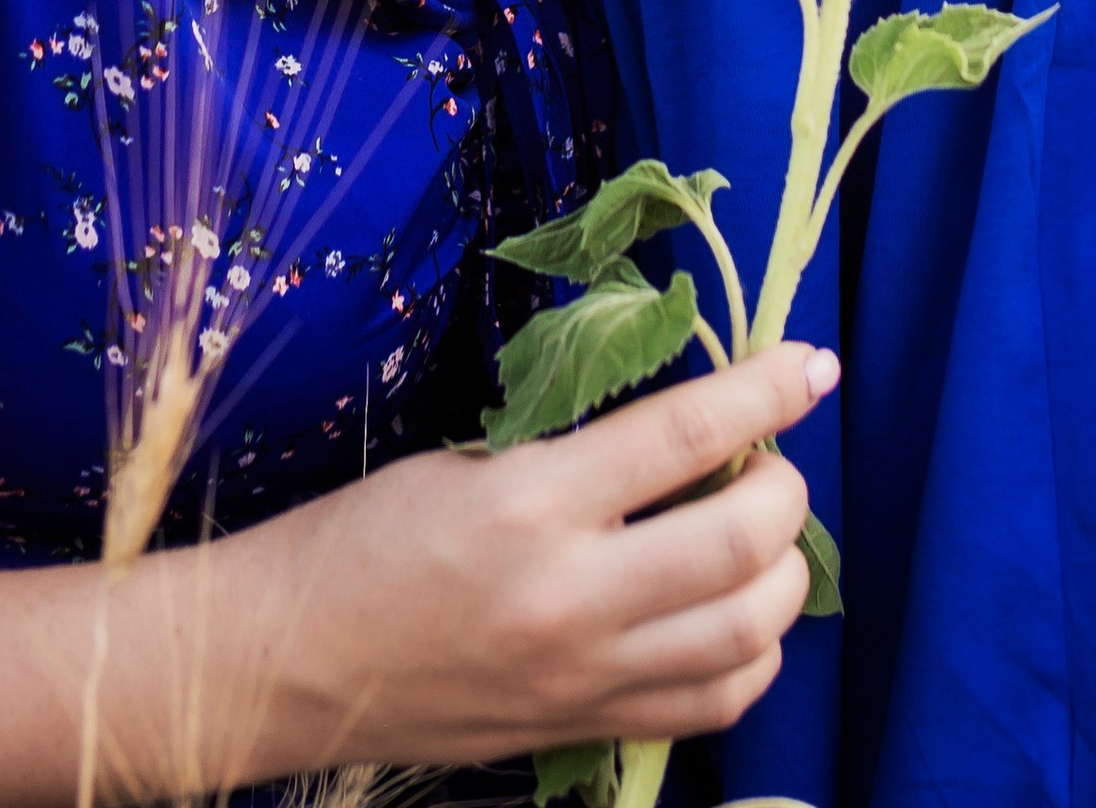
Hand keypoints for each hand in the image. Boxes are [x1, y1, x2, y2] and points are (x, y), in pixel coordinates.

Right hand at [238, 343, 834, 768]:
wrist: (286, 661)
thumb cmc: (363, 536)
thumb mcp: (472, 461)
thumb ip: (580, 453)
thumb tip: (689, 429)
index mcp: (529, 501)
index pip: (684, 433)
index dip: (764, 392)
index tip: (809, 365)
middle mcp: (569, 596)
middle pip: (739, 544)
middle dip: (785, 487)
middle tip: (772, 457)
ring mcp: (582, 677)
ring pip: (745, 635)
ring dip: (782, 574)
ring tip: (764, 533)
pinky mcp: (582, 730)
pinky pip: (709, 705)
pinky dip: (750, 654)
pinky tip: (739, 615)